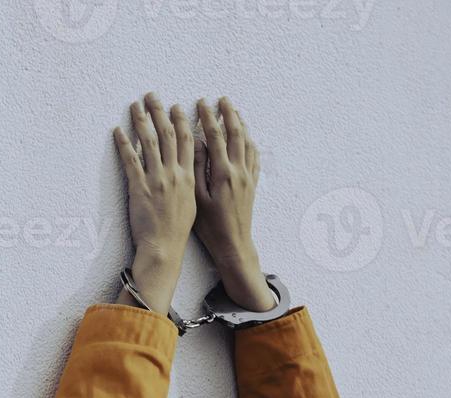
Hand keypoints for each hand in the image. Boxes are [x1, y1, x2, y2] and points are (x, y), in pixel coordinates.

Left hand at [113, 93, 195, 315]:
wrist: (164, 248)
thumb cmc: (177, 230)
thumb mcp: (192, 202)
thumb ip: (190, 180)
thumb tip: (189, 166)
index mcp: (189, 176)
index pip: (188, 141)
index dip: (182, 121)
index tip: (177, 106)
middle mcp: (174, 173)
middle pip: (168, 134)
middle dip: (159, 112)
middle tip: (152, 95)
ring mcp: (156, 179)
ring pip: (148, 142)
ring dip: (141, 121)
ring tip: (134, 106)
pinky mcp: (139, 187)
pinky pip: (130, 160)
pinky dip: (123, 143)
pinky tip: (117, 130)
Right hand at [193, 97, 276, 311]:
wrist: (234, 244)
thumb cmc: (210, 227)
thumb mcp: (197, 199)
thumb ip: (197, 169)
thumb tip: (198, 144)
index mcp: (222, 174)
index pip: (215, 137)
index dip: (207, 118)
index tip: (200, 103)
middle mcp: (239, 171)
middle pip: (235, 134)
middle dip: (227, 114)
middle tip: (220, 99)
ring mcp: (248, 176)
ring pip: (247, 142)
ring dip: (239, 124)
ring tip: (232, 111)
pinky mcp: (252, 183)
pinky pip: (254, 155)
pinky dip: (248, 140)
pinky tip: (244, 135)